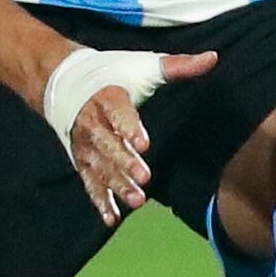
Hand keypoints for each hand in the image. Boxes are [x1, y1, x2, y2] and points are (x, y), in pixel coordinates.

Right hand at [62, 50, 217, 221]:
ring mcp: (85, 145)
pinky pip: (90, 182)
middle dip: (126, 163)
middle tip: (145, 178)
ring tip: (137, 201)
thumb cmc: (111, 73)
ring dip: (117, 186)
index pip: (118, 113)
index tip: (144, 143)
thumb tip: (213, 58)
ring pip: (101, 168)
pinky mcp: (81, 159)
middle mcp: (92, 123)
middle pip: (109, 146)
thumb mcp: (143, 65)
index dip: (129, 128)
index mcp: (107, 97)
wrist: (62, 78)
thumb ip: (177, 66)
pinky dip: (100, 201)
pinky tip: (112, 218)